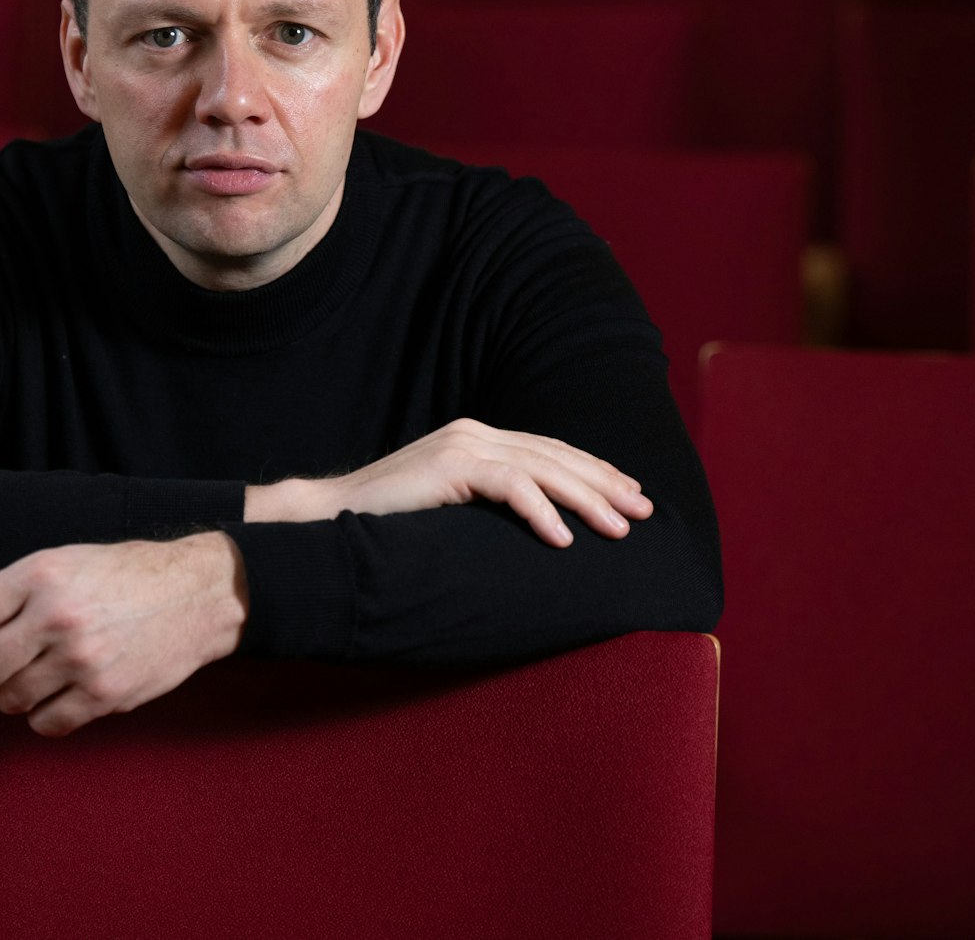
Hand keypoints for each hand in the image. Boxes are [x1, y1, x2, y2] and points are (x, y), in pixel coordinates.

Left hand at [0, 532, 247, 735]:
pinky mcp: (104, 695)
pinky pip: (47, 724)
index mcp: (40, 575)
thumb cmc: (126, 575)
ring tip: (30, 681)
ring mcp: (81, 660)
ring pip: (10, 701)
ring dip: (10, 697)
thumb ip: (16, 592)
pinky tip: (57, 697)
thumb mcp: (66, 560)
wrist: (197, 594)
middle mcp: (56, 617)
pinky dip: (43, 717)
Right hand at [243, 418, 651, 547]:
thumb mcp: (450, 508)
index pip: (549, 451)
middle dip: (605, 483)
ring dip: (587, 500)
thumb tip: (536, 529)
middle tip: (644, 512)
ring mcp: (461, 445)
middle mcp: (473, 433)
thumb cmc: (388, 524)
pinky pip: (509, 487)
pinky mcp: (448, 466)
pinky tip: (564, 540)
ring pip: (542, 469)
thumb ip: (486, 504)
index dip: (594, 471)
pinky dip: (541, 512)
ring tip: (619, 529)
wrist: (329, 518)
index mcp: (476, 439)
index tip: (631, 496)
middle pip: (555, 456)